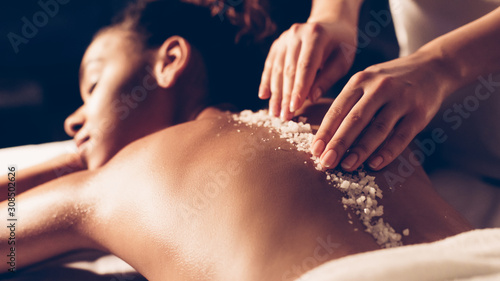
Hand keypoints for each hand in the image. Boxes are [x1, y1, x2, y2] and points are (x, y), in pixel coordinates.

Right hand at [258, 21, 356, 119]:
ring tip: (275, 113)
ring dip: (275, 93)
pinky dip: (266, 81)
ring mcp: (284, 38)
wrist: (332, 25)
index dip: (299, 88)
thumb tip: (312, 98)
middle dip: (286, 96)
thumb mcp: (342, 60)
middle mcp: (296, 34)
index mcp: (316, 35)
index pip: (305, 66)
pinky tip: (264, 96)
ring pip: (277, 69)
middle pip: (289, 70)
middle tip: (284, 117)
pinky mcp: (277, 44)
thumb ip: (327, 78)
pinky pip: (270, 65)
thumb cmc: (341, 46)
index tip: (294, 108)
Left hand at [311, 51, 450, 170]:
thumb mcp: (367, 82)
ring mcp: (401, 99)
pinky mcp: (419, 112)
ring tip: (346, 166)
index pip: (338, 109)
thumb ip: (349, 103)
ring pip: (377, 129)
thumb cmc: (391, 81)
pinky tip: (375, 164)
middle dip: (338, 143)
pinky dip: (387, 151)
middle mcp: (379, 87)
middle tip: (325, 163)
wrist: (433, 66)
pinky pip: (401, 135)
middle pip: (354, 120)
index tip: (314, 151)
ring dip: (360, 150)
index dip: (325, 132)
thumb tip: (326, 137)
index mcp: (360, 80)